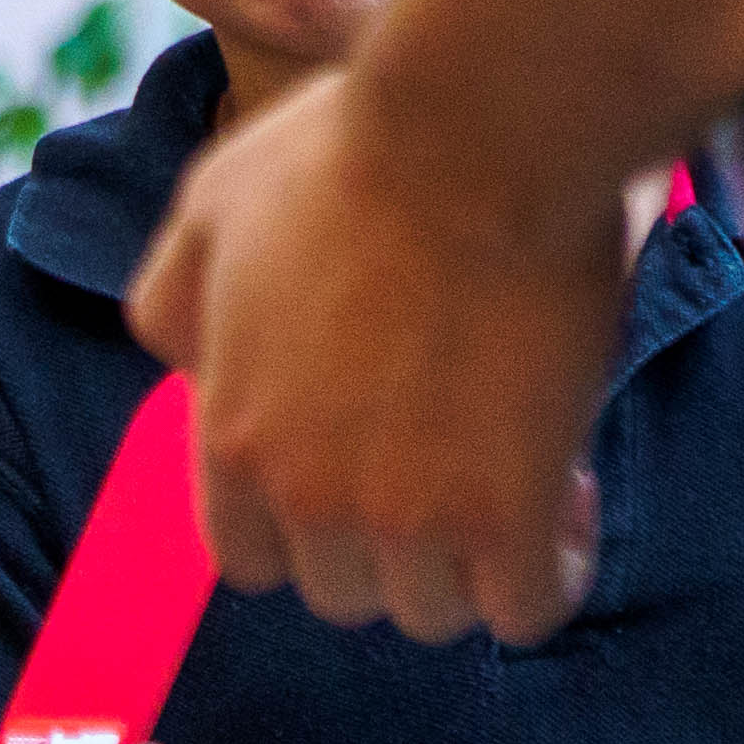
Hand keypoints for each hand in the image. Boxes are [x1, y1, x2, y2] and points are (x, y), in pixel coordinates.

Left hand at [127, 66, 625, 642]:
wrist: (481, 130)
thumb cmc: (353, 150)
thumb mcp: (210, 209)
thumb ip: (173, 301)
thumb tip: (183, 368)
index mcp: (229, 435)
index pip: (246, 557)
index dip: (306, 527)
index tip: (363, 469)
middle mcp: (302, 493)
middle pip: (342, 593)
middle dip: (392, 545)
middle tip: (452, 466)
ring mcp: (403, 513)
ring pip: (431, 613)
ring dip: (473, 563)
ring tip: (518, 477)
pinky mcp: (507, 512)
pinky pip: (525, 609)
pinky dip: (551, 575)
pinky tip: (570, 504)